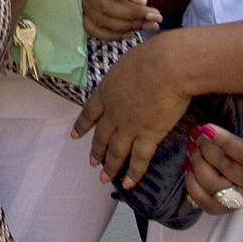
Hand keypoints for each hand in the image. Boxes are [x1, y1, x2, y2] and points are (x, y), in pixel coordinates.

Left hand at [72, 36, 192, 190]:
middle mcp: (112, 112)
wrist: (167, 67)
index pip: (89, 113)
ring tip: (104, 178)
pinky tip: (127, 184)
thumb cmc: (150, 57)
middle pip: (101, 135)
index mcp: (105, 91)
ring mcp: (128, 126)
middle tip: (91, 163)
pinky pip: (139, 159)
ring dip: (109, 166)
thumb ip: (123, 78)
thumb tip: (128, 79)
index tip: (74, 136)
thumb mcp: (126, 64)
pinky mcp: (148, 136)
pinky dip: (133, 173)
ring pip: (116, 151)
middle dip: (96, 150)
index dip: (82, 126)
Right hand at [76, 0, 161, 39]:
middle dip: (132, 13)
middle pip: (103, 4)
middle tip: (155, 16)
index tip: (145, 0)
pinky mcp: (82, 12)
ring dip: (126, 25)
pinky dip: (113, 35)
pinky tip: (131, 32)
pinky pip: (93, 29)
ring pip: (100, 19)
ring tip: (149, 23)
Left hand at [185, 90, 242, 213]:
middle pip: (227, 169)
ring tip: (192, 149)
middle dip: (207, 150)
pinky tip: (189, 169)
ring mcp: (239, 197)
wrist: (234, 160)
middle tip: (195, 134)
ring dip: (198, 165)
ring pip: (215, 186)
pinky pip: (206, 204)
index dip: (225, 142)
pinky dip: (193, 186)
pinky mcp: (223, 208)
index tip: (206, 127)